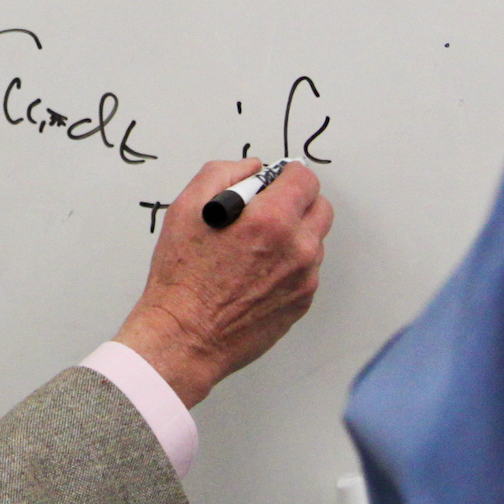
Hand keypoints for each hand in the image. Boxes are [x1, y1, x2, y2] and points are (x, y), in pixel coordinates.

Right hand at [113, 159, 332, 407]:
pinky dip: (289, 263)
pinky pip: (307, 269)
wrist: (185, 336)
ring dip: (293, 234)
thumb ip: (222, 173)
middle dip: (297, 201)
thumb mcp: (186, 208)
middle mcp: (297, 249)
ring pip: (314, 240)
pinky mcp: (302, 302)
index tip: (273, 180)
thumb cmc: (182, 279)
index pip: (304, 178)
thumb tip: (251, 167)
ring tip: (254, 246)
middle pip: (321, 207)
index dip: (286, 174)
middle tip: (265, 209)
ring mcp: (304, 279)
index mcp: (271, 220)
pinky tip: (256, 271)